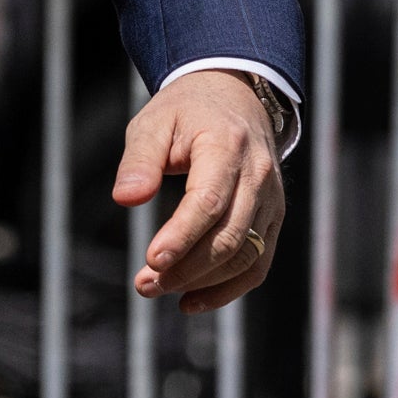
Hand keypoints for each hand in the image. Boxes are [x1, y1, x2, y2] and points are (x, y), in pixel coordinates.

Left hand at [112, 69, 285, 314]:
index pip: (209, 202)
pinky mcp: (273, 218)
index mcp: (227, 147)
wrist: (233, 96)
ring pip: (246, 256)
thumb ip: (139, 160)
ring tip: (157, 289)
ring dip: (203, 282)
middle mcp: (257, 176)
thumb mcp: (152, 121)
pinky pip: (258, 263)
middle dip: (186, 268)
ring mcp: (271, 200)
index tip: (151, 260)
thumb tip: (125, 199)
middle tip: (144, 284)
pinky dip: (229, 289)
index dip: (181, 236)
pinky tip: (191, 301)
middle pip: (228, 237)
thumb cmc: (186, 111)